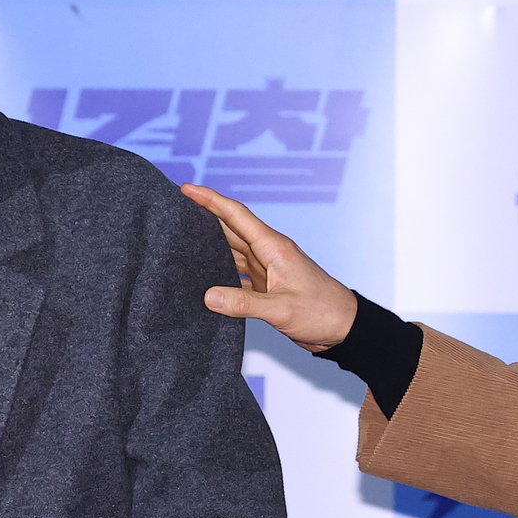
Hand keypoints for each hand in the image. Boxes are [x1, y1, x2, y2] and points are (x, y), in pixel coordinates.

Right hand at [181, 184, 358, 350]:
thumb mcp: (281, 309)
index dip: (211, 200)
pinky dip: (219, 273)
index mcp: (273, 248)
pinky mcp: (265, 287)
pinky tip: (201, 276)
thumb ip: (244, 304)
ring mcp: (266, 270)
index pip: (237, 216)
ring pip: (231, 251)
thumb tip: (208, 296)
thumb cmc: (322, 312)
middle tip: (174, 208)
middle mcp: (268, 253)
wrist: (343, 329)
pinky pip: (236, 274)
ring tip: (179, 237)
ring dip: (208, 244)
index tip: (187, 188)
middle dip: (203, 216)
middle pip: (230, 229)